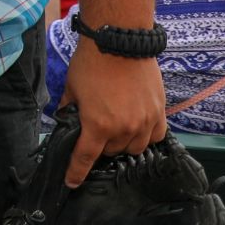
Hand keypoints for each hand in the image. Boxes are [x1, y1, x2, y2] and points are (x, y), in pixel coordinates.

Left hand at [58, 45, 167, 186]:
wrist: (120, 42)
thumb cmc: (91, 63)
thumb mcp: (71, 88)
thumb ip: (68, 108)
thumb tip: (65, 119)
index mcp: (97, 125)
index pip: (85, 158)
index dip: (77, 172)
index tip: (72, 183)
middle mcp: (123, 129)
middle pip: (112, 152)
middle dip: (102, 147)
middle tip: (97, 132)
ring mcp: (144, 121)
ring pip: (135, 147)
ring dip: (124, 143)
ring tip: (117, 129)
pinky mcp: (159, 111)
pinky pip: (156, 136)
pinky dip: (146, 136)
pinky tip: (138, 127)